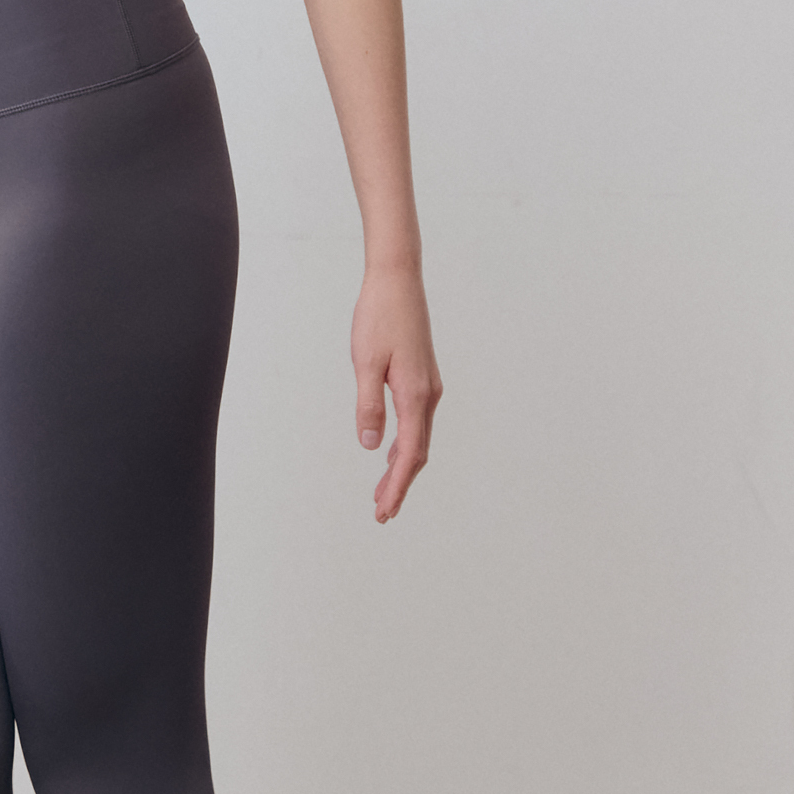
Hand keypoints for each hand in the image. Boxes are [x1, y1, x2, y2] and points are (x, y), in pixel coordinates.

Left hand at [353, 266, 439, 523]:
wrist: (398, 280)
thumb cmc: (379, 317)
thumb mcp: (365, 363)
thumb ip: (369, 405)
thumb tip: (370, 446)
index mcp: (415, 395)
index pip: (409, 454)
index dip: (396, 486)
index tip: (384, 511)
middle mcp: (428, 394)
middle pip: (418, 452)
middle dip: (400, 484)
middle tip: (382, 512)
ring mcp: (428, 386)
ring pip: (419, 438)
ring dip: (402, 467)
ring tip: (384, 492)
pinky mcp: (422, 377)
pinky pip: (418, 422)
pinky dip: (406, 445)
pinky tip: (391, 452)